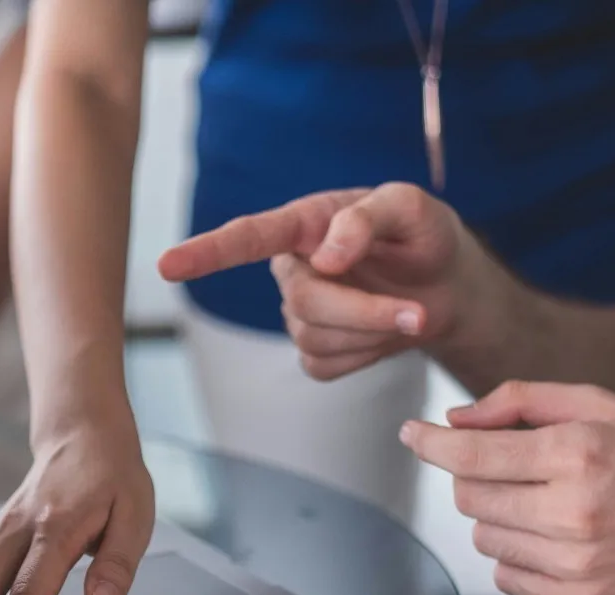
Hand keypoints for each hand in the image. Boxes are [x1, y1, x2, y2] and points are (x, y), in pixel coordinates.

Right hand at [159, 183, 486, 378]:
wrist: (448, 286)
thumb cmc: (423, 235)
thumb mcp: (411, 208)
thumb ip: (367, 218)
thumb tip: (325, 257)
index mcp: (304, 223)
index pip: (246, 237)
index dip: (205, 253)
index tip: (166, 265)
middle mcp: (293, 267)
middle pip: (304, 301)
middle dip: (363, 312)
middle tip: (417, 312)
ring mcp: (300, 312)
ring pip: (315, 338)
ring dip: (372, 331)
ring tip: (409, 311)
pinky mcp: (315, 351)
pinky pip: (325, 366)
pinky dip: (366, 355)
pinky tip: (383, 334)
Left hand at [401, 381, 614, 594]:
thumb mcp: (596, 403)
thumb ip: (518, 401)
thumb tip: (455, 420)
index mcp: (576, 455)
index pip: (472, 455)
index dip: (430, 443)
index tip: (412, 434)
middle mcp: (574, 512)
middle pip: (469, 497)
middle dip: (475, 474)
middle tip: (512, 465)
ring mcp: (578, 562)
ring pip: (483, 537)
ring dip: (497, 515)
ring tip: (543, 500)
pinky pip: (506, 577)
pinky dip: (515, 554)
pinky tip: (550, 533)